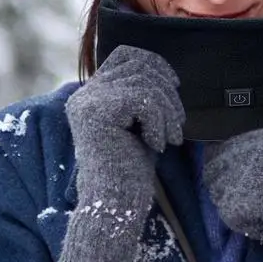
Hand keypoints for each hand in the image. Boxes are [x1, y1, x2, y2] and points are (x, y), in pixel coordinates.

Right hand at [58, 45, 184, 261]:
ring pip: (146, 83)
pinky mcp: (98, 114)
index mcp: (92, 95)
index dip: (155, 63)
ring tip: (170, 138)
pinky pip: (144, 100)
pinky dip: (159, 123)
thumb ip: (144, 97)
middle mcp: (85, 95)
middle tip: (177, 125)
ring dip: (168, 111)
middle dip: (168, 92)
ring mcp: (89, 103)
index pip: (126, 54)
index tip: (174, 86)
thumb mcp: (139, 125)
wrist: (115, 206)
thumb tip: (166, 72)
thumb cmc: (130, 171)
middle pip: (140, 65)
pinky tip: (156, 145)